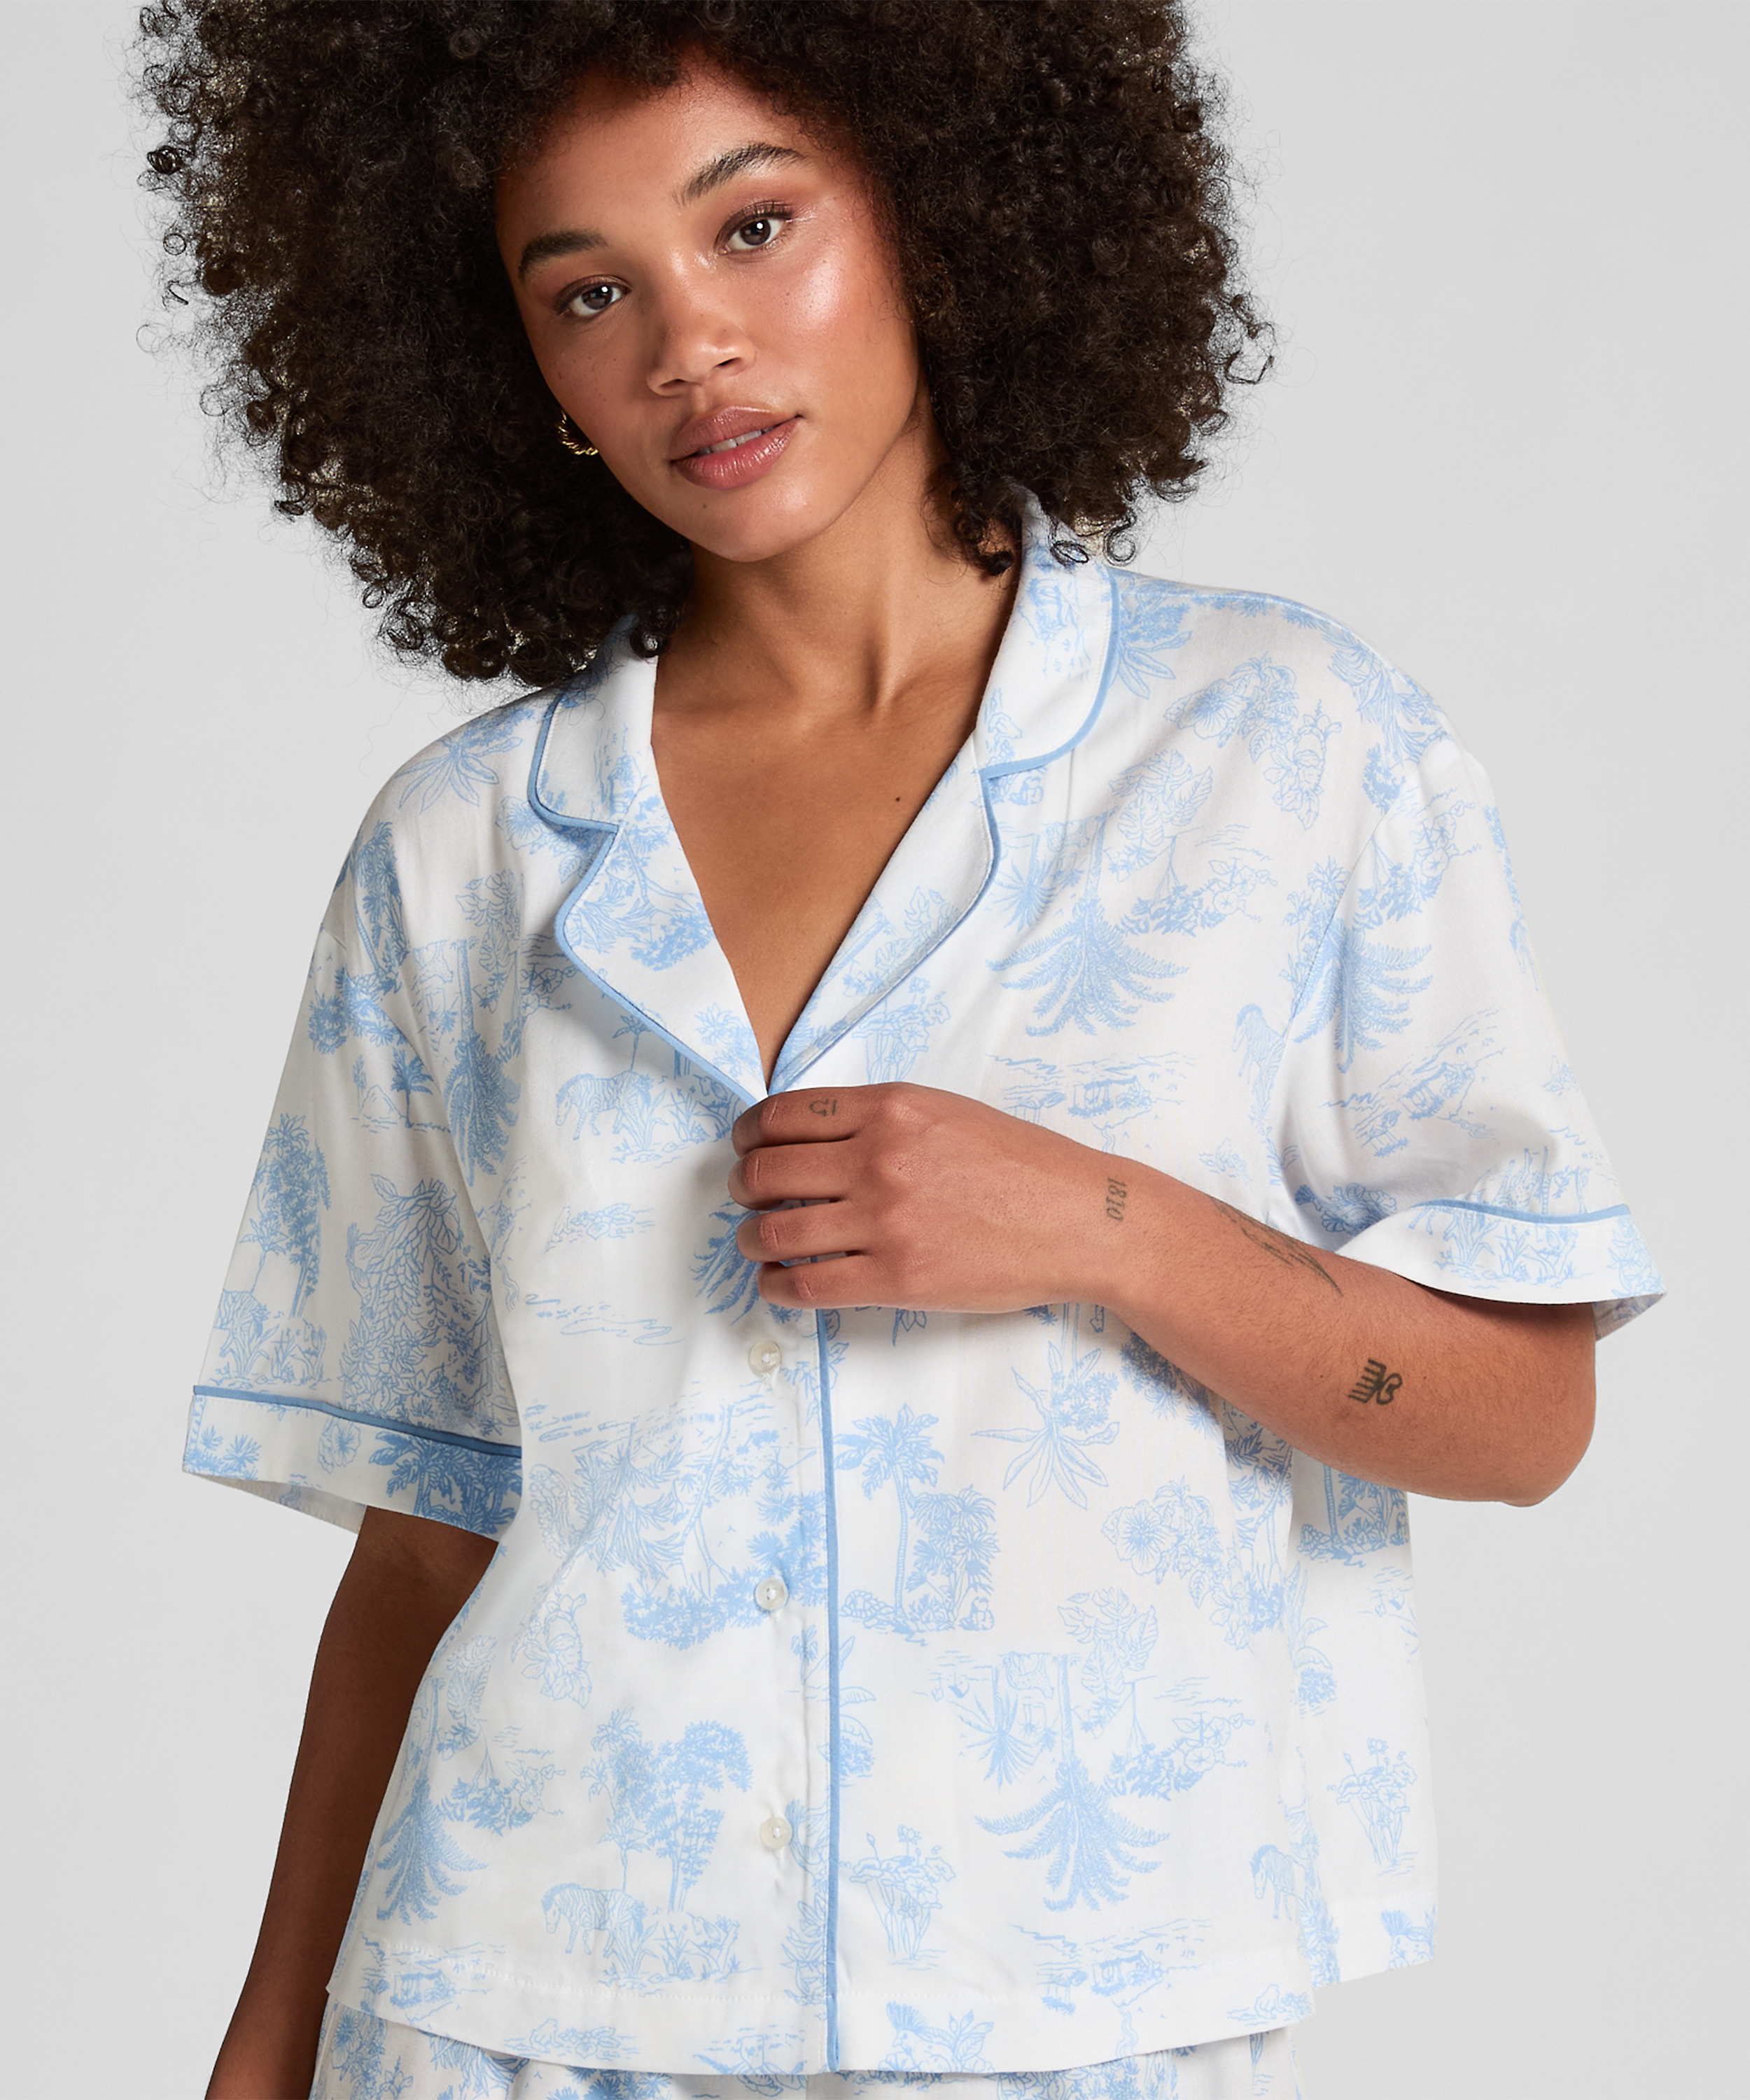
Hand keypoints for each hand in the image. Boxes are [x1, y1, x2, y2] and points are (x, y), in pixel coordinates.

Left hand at [728, 1082, 1131, 1311]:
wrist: (1081, 1220)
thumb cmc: (1022, 1167)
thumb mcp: (946, 1112)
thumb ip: (880, 1119)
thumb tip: (811, 1139)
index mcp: (891, 1108)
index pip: (781, 1115)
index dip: (747, 1135)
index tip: (745, 1149)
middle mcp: (880, 1158)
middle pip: (764, 1172)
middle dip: (743, 1188)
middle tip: (749, 1198)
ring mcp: (886, 1220)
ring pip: (773, 1231)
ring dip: (752, 1239)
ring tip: (761, 1242)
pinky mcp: (896, 1278)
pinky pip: (805, 1284)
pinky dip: (776, 1285)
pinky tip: (780, 1282)